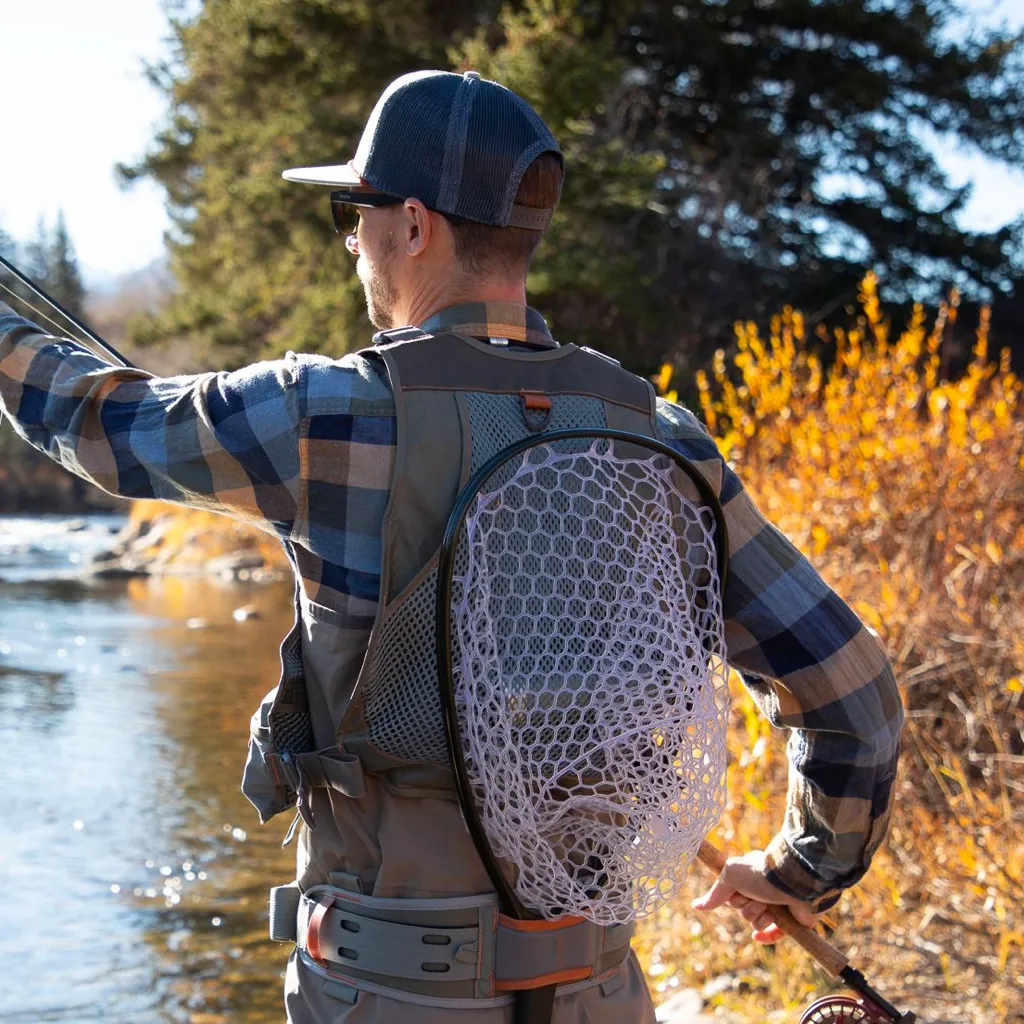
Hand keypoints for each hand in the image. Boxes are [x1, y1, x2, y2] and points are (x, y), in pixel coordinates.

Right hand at [690, 848, 819, 943]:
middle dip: (747, 906)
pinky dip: (767, 936)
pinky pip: (774, 935)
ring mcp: (776, 905)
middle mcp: (762, 890)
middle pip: (742, 910)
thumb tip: (696, 906)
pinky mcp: (790, 920)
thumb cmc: (760, 874)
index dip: (732, 897)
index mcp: (749, 877)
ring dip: (760, 916)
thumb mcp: (731, 875)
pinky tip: (758, 936)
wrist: (794, 882)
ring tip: (771, 905)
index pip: (731, 896)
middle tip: (757, 896)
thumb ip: (715, 892)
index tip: (738, 890)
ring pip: (757, 922)